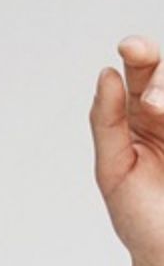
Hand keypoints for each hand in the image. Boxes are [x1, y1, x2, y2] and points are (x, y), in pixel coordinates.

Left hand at [90, 34, 163, 265]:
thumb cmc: (139, 216)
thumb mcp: (113, 170)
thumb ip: (107, 122)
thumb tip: (106, 75)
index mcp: (140, 117)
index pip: (141, 74)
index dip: (138, 54)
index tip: (129, 48)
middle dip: (160, 78)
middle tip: (153, 104)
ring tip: (158, 111)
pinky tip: (163, 118)